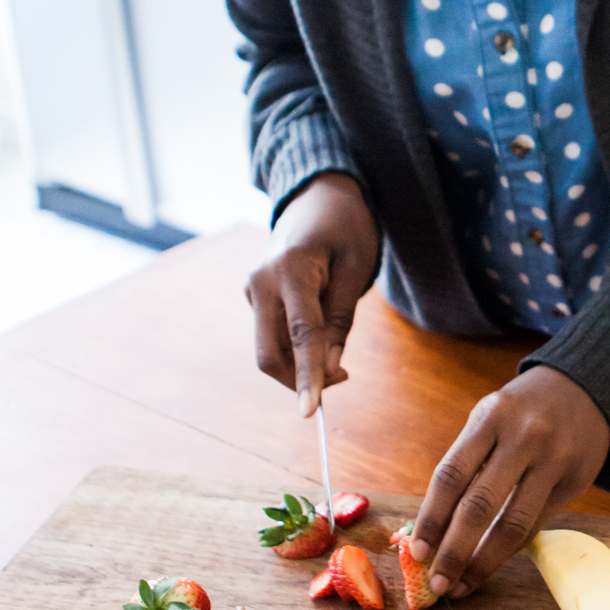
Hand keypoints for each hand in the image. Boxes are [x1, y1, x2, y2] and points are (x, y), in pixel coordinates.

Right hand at [245, 174, 378, 415]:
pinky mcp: (252, 294)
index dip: (307, 377)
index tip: (310, 413)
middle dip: (300, 379)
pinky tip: (317, 332)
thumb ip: (341, 321)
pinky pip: (270, 335)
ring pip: (267, 350)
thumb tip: (331, 370)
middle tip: (343, 377)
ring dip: (298, 366)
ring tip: (336, 358)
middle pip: (269, 354)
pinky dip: (292, 349)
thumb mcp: (357, 269)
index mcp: (291, 268)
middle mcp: (261, 280)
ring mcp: (252, 288)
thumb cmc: (346, 228)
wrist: (318, 195)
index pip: (300, 335)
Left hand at [409, 367, 609, 598]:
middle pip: (479, 506)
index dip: (431, 518)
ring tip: (461, 585)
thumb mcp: (489, 419)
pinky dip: (509, 550)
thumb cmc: (521, 412)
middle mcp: (522, 437)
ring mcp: (554, 459)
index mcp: (489, 418)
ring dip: (483, 562)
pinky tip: (490, 565)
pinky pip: (538, 524)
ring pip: (513, 524)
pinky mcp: (577, 479)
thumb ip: (466, 464)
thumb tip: (433, 528)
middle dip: (453, 551)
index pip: (451, 475)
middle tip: (436, 583)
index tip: (417, 552)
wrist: (585, 389)